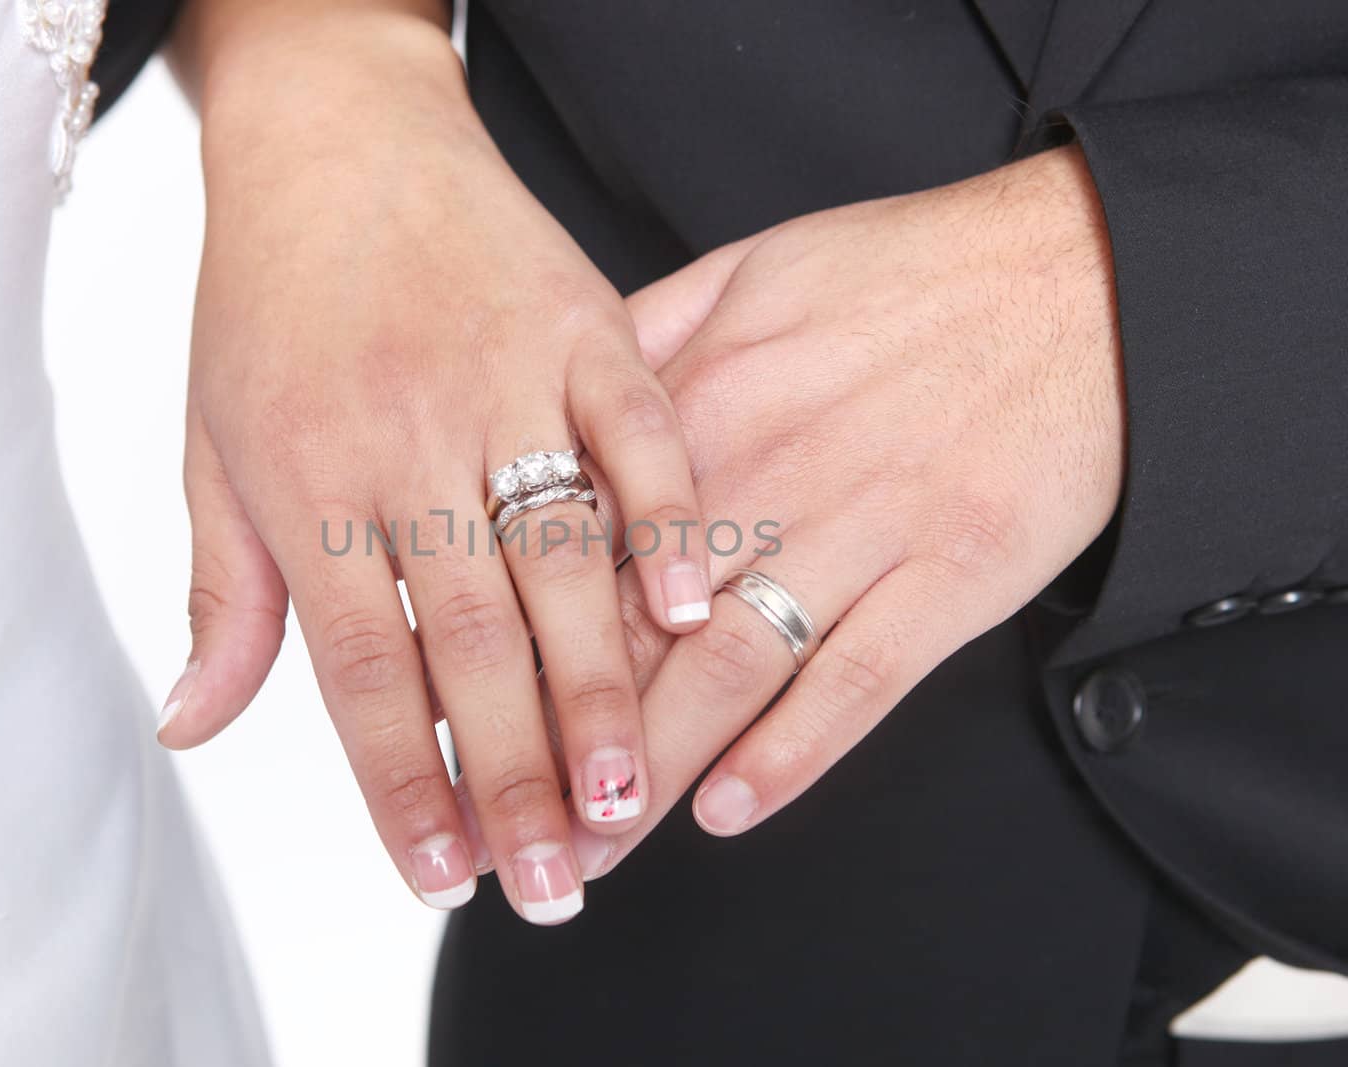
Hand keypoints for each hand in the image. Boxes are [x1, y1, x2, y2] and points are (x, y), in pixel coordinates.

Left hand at [158, 7, 711, 923]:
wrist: (338, 137)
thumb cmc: (269, 301)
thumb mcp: (213, 445)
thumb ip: (226, 594)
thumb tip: (192, 726)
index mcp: (308, 477)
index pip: (357, 664)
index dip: (399, 782)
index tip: (440, 875)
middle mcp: (405, 437)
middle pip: (468, 635)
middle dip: (512, 773)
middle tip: (554, 881)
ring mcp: (501, 378)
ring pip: (561, 555)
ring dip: (599, 684)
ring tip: (629, 795)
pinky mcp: (581, 326)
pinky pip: (637, 431)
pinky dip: (669, 520)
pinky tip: (693, 611)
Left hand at [556, 145, 1124, 877]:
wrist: (1078, 275)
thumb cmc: (914, 274)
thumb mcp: (749, 270)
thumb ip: (646, 336)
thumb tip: (550, 392)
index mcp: (701, 403)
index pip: (573, 540)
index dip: (511, 631)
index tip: (461, 702)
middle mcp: (763, 473)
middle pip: (634, 625)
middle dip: (559, 734)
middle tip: (503, 814)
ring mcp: (860, 529)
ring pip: (728, 670)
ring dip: (652, 770)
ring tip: (593, 848)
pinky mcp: (950, 575)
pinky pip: (859, 680)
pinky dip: (794, 751)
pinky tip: (730, 807)